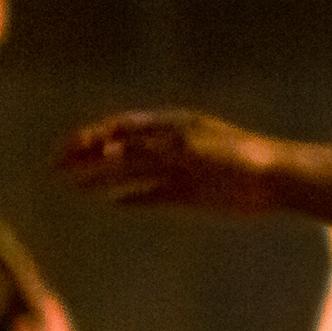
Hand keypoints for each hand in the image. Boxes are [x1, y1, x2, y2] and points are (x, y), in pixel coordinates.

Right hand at [59, 110, 281, 214]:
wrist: (275, 180)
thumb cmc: (237, 156)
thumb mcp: (190, 149)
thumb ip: (149, 150)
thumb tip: (108, 150)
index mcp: (170, 126)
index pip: (120, 129)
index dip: (90, 138)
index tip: (65, 149)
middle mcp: (169, 146)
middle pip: (119, 150)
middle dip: (87, 158)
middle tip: (56, 169)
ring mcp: (178, 170)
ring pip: (131, 173)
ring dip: (102, 178)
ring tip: (73, 186)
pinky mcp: (189, 194)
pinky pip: (153, 195)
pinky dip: (132, 199)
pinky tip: (111, 204)